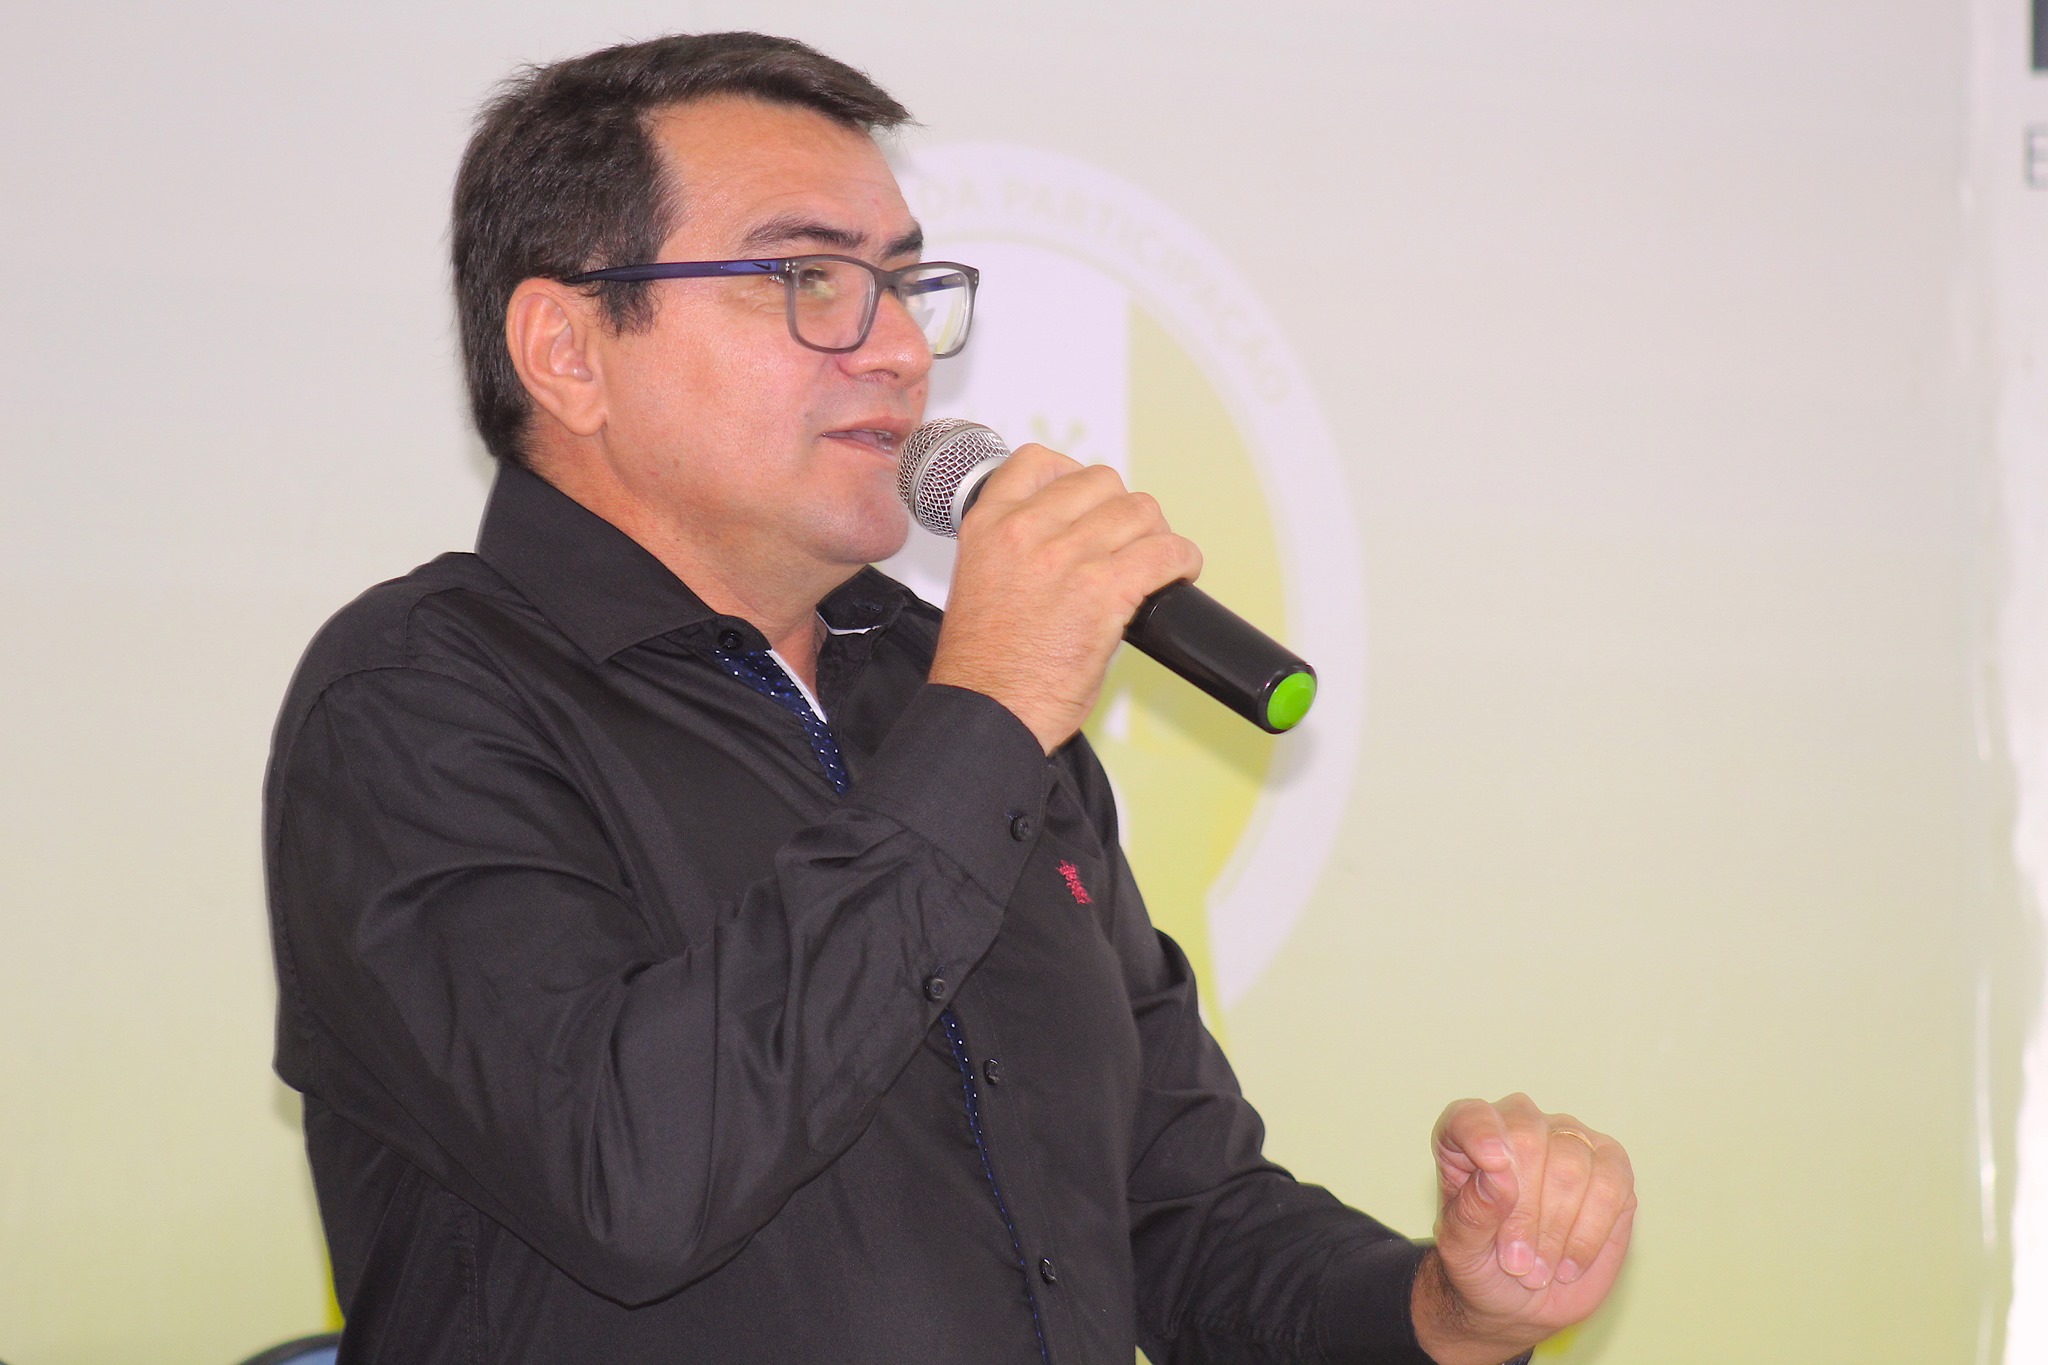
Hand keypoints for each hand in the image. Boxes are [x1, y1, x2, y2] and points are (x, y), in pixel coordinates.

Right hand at [929, 445, 1201, 752]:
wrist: (985, 713)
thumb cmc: (982, 666)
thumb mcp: (979, 580)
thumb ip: (1016, 548)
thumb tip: (1067, 539)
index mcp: (988, 524)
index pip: (1038, 461)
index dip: (1073, 475)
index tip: (1088, 500)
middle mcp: (1026, 531)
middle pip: (1101, 482)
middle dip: (1121, 509)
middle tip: (1127, 540)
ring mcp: (1068, 558)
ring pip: (1139, 510)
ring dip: (1155, 533)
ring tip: (1155, 559)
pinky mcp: (1105, 591)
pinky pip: (1166, 552)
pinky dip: (1182, 560)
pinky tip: (1179, 573)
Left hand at [1411, 1094, 1635, 1364]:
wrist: (1522, 1301)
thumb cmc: (1482, 1264)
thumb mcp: (1461, 1250)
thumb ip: (1472, 1211)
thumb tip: (1499, 1175)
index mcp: (1469, 1136)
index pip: (1471, 1116)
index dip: (1481, 1133)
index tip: (1491, 1164)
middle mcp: (1522, 1126)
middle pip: (1528, 1140)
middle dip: (1524, 1211)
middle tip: (1515, 1263)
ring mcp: (1571, 1141)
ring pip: (1572, 1165)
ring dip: (1555, 1229)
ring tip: (1538, 1270)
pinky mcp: (1613, 1170)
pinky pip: (1612, 1185)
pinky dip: (1589, 1234)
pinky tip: (1568, 1264)